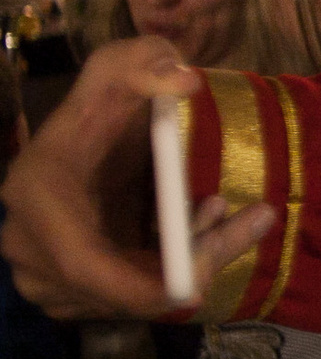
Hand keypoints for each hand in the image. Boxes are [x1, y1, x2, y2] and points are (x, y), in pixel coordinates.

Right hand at [0, 38, 273, 318]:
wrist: (83, 137)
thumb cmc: (102, 104)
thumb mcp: (120, 68)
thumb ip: (144, 62)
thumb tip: (185, 81)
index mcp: (35, 196)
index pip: (81, 263)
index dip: (135, 286)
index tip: (197, 286)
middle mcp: (30, 248)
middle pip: (120, 286)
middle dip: (195, 259)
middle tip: (254, 220)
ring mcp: (46, 276)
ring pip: (134, 295)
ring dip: (192, 258)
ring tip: (221, 209)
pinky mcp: (71, 291)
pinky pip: (132, 297)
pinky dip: (175, 268)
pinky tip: (198, 226)